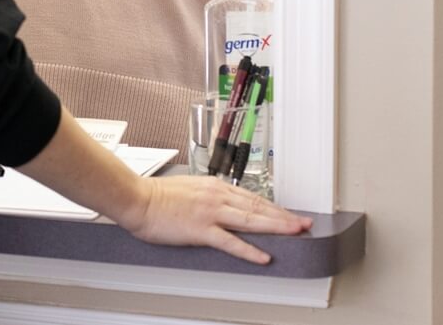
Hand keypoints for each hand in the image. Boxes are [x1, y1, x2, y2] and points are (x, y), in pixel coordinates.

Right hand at [16, 107, 309, 264]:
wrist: (136, 198)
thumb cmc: (156, 195)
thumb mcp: (189, 189)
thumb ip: (208, 196)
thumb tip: (222, 205)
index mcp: (215, 186)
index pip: (252, 197)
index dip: (274, 207)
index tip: (289, 213)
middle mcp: (217, 196)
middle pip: (259, 207)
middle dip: (285, 216)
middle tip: (305, 223)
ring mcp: (211, 213)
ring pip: (252, 220)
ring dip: (277, 227)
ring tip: (296, 233)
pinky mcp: (201, 229)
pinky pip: (231, 241)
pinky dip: (250, 249)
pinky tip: (264, 256)